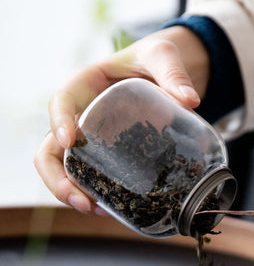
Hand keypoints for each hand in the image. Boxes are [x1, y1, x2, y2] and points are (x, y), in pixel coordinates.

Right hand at [34, 26, 209, 214]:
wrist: (162, 72)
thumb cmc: (154, 58)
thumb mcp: (162, 55)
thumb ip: (173, 73)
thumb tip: (190, 100)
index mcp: (85, 84)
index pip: (61, 100)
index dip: (58, 121)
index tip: (68, 141)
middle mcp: (81, 113)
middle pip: (50, 146)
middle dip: (57, 176)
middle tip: (79, 198)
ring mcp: (91, 136)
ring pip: (66, 167)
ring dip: (74, 192)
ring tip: (98, 210)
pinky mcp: (106, 151)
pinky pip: (91, 174)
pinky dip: (96, 192)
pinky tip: (113, 208)